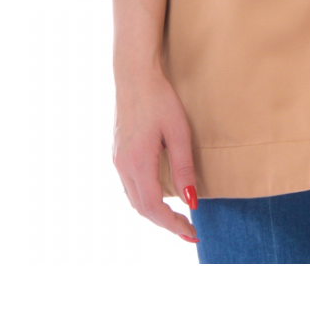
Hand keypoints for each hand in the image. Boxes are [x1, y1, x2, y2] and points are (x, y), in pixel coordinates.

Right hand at [113, 63, 199, 243]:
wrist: (134, 75)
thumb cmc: (160, 100)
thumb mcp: (178, 133)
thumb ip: (184, 169)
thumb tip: (192, 201)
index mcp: (138, 163)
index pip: (154, 208)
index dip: (173, 225)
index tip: (192, 233)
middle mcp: (123, 166)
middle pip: (142, 209)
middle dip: (164, 223)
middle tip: (187, 231)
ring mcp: (117, 159)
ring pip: (133, 199)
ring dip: (153, 212)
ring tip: (175, 218)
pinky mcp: (118, 152)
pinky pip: (129, 185)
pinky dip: (144, 198)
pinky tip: (158, 196)